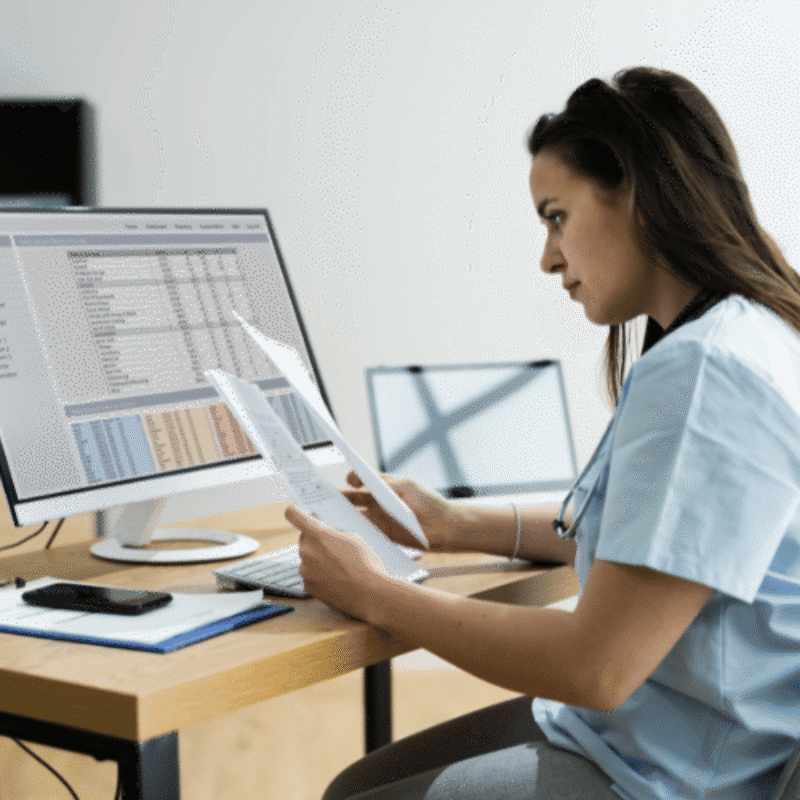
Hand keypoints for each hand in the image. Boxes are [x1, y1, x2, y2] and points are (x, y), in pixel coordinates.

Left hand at [285, 505, 389, 620]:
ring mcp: (305, 570)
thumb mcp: (354, 537)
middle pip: (304, 539)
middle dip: (315, 540)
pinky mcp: (308, 586)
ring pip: (308, 558)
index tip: (298, 513)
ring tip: (340, 567)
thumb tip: (327, 532)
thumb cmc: (366, 564)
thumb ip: (334, 532)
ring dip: (318, 559)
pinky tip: (336, 579)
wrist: (370, 594)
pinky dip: (319, 575)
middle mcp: (306, 551)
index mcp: (317, 534)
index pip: (293, 515)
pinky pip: (310, 575)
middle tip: (333, 545)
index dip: (295, 512)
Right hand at [342, 471, 460, 551]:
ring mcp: (381, 518)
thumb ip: (385, 483)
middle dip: (341, 498)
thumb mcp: (406, 487)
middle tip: (326, 498)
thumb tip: (363, 480)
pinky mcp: (383, 534)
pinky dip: (355, 531)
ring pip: (357, 515)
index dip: (352, 479)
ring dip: (345, 515)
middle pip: (355, 499)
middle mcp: (381, 502)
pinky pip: (365, 532)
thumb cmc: (429, 502)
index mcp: (386, 487)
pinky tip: (346, 531)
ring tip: (331, 515)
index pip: (363, 480)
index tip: (346, 479)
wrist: (445, 527)